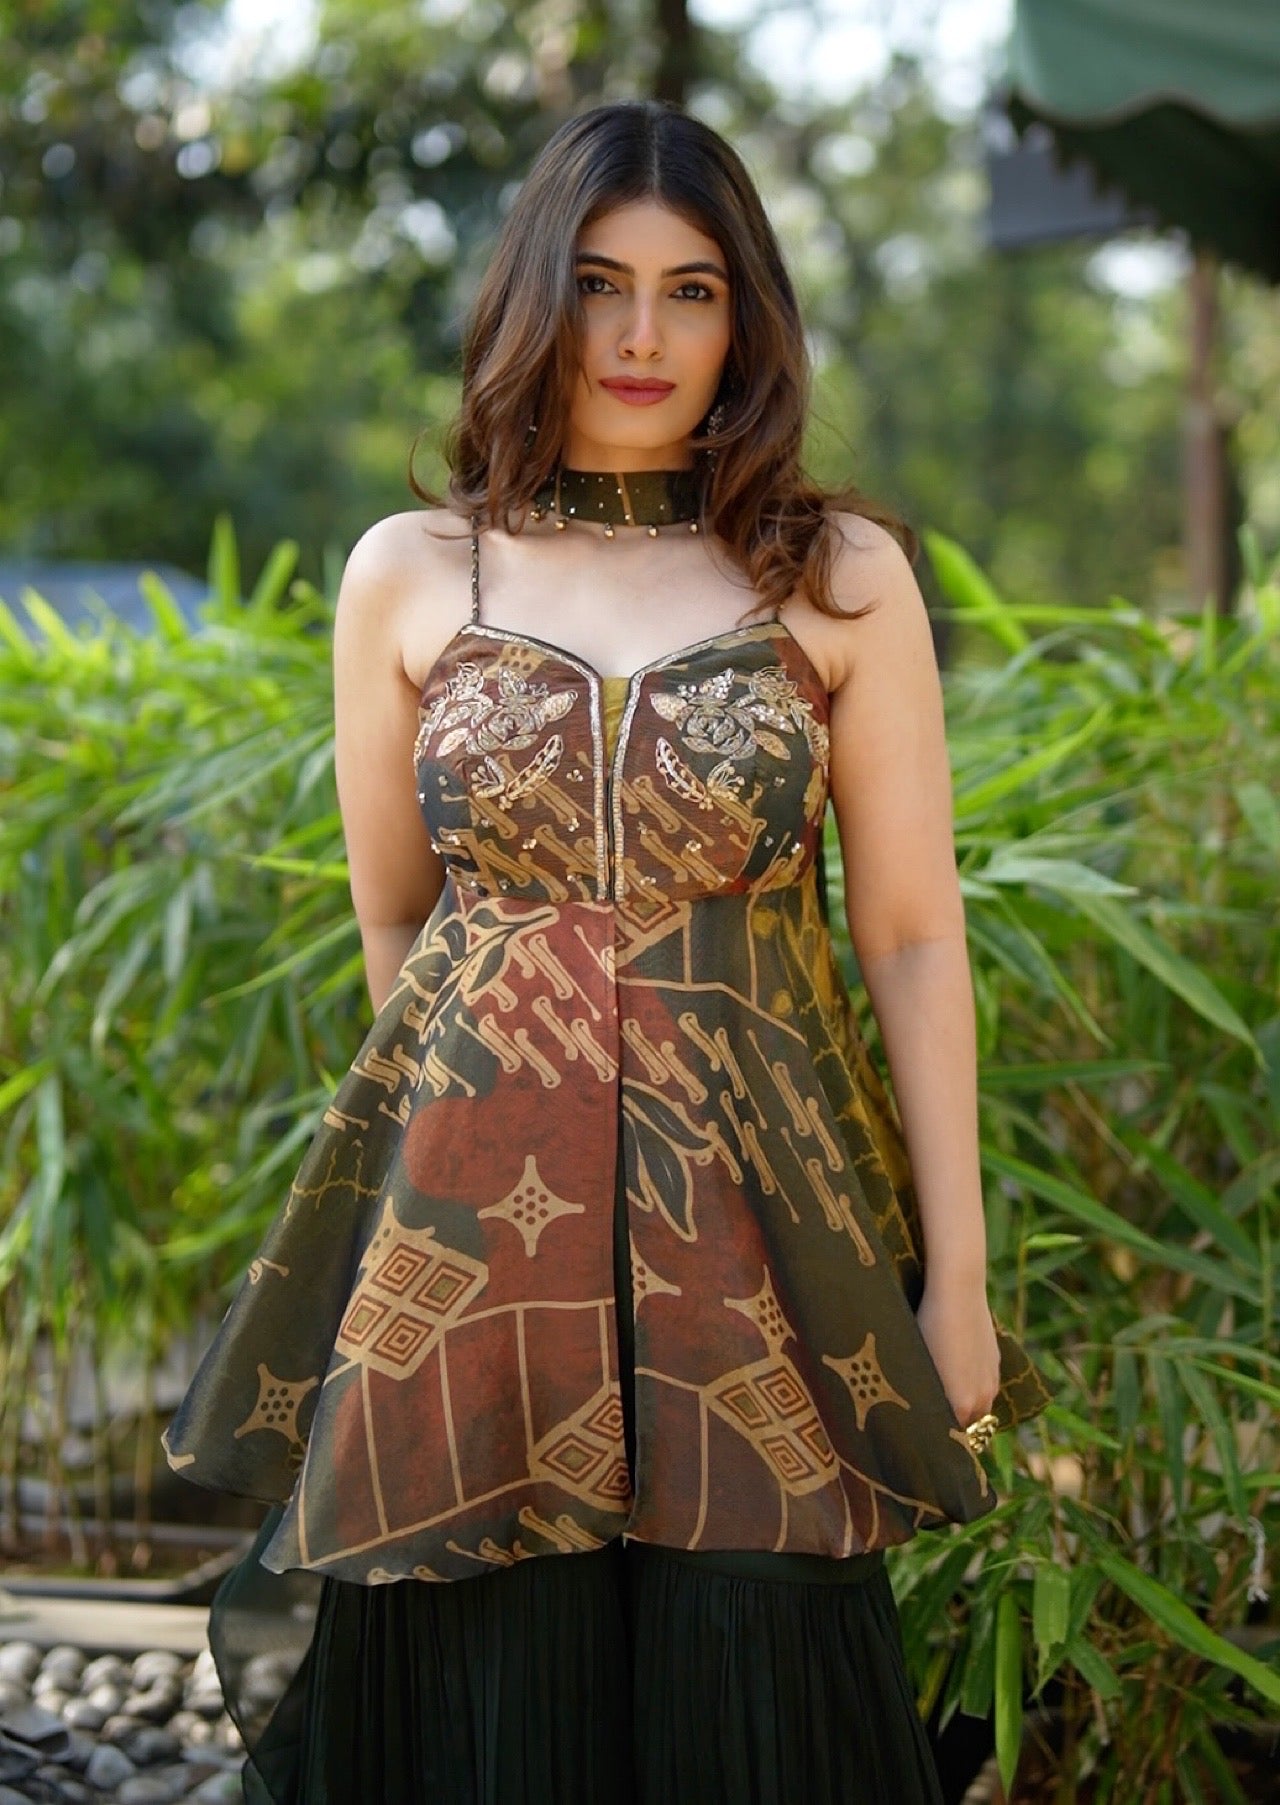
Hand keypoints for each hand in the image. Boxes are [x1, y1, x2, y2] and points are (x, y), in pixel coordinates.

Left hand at [914, 1281, 1000, 1428]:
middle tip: (930, 1420)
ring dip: (966, 1408)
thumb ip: (923, 1395)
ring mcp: (992, 1379)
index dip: (936, 1437)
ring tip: (943, 1397)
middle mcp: (982, 1397)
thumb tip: (916, 1414)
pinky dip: (974, 1387)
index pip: (952, 1438)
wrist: (958, 1290)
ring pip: (980, 1408)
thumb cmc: (928, 1325)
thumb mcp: (918, 1363)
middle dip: (953, 1427)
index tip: (922, 1437)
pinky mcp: (996, 1362)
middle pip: (970, 1429)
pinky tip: (956, 1371)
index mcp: (961, 1404)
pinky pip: (986, 1387)